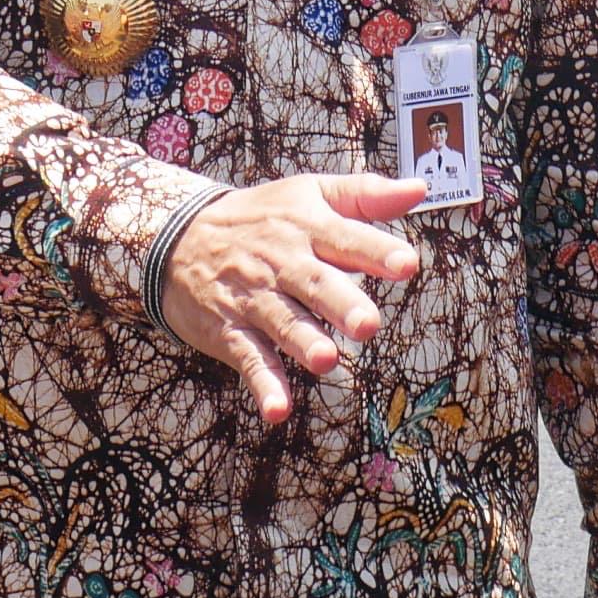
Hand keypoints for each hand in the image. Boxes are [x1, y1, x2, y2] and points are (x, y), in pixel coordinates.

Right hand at [157, 172, 423, 422]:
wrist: (177, 236)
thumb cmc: (261, 216)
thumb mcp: (310, 192)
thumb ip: (366, 194)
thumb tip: (420, 188)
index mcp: (309, 227)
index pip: (347, 238)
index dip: (377, 251)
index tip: (407, 264)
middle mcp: (283, 263)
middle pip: (315, 284)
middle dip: (341, 304)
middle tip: (368, 323)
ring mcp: (254, 299)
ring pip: (282, 322)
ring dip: (303, 342)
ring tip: (326, 359)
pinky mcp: (229, 331)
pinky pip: (248, 358)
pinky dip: (262, 384)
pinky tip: (278, 410)